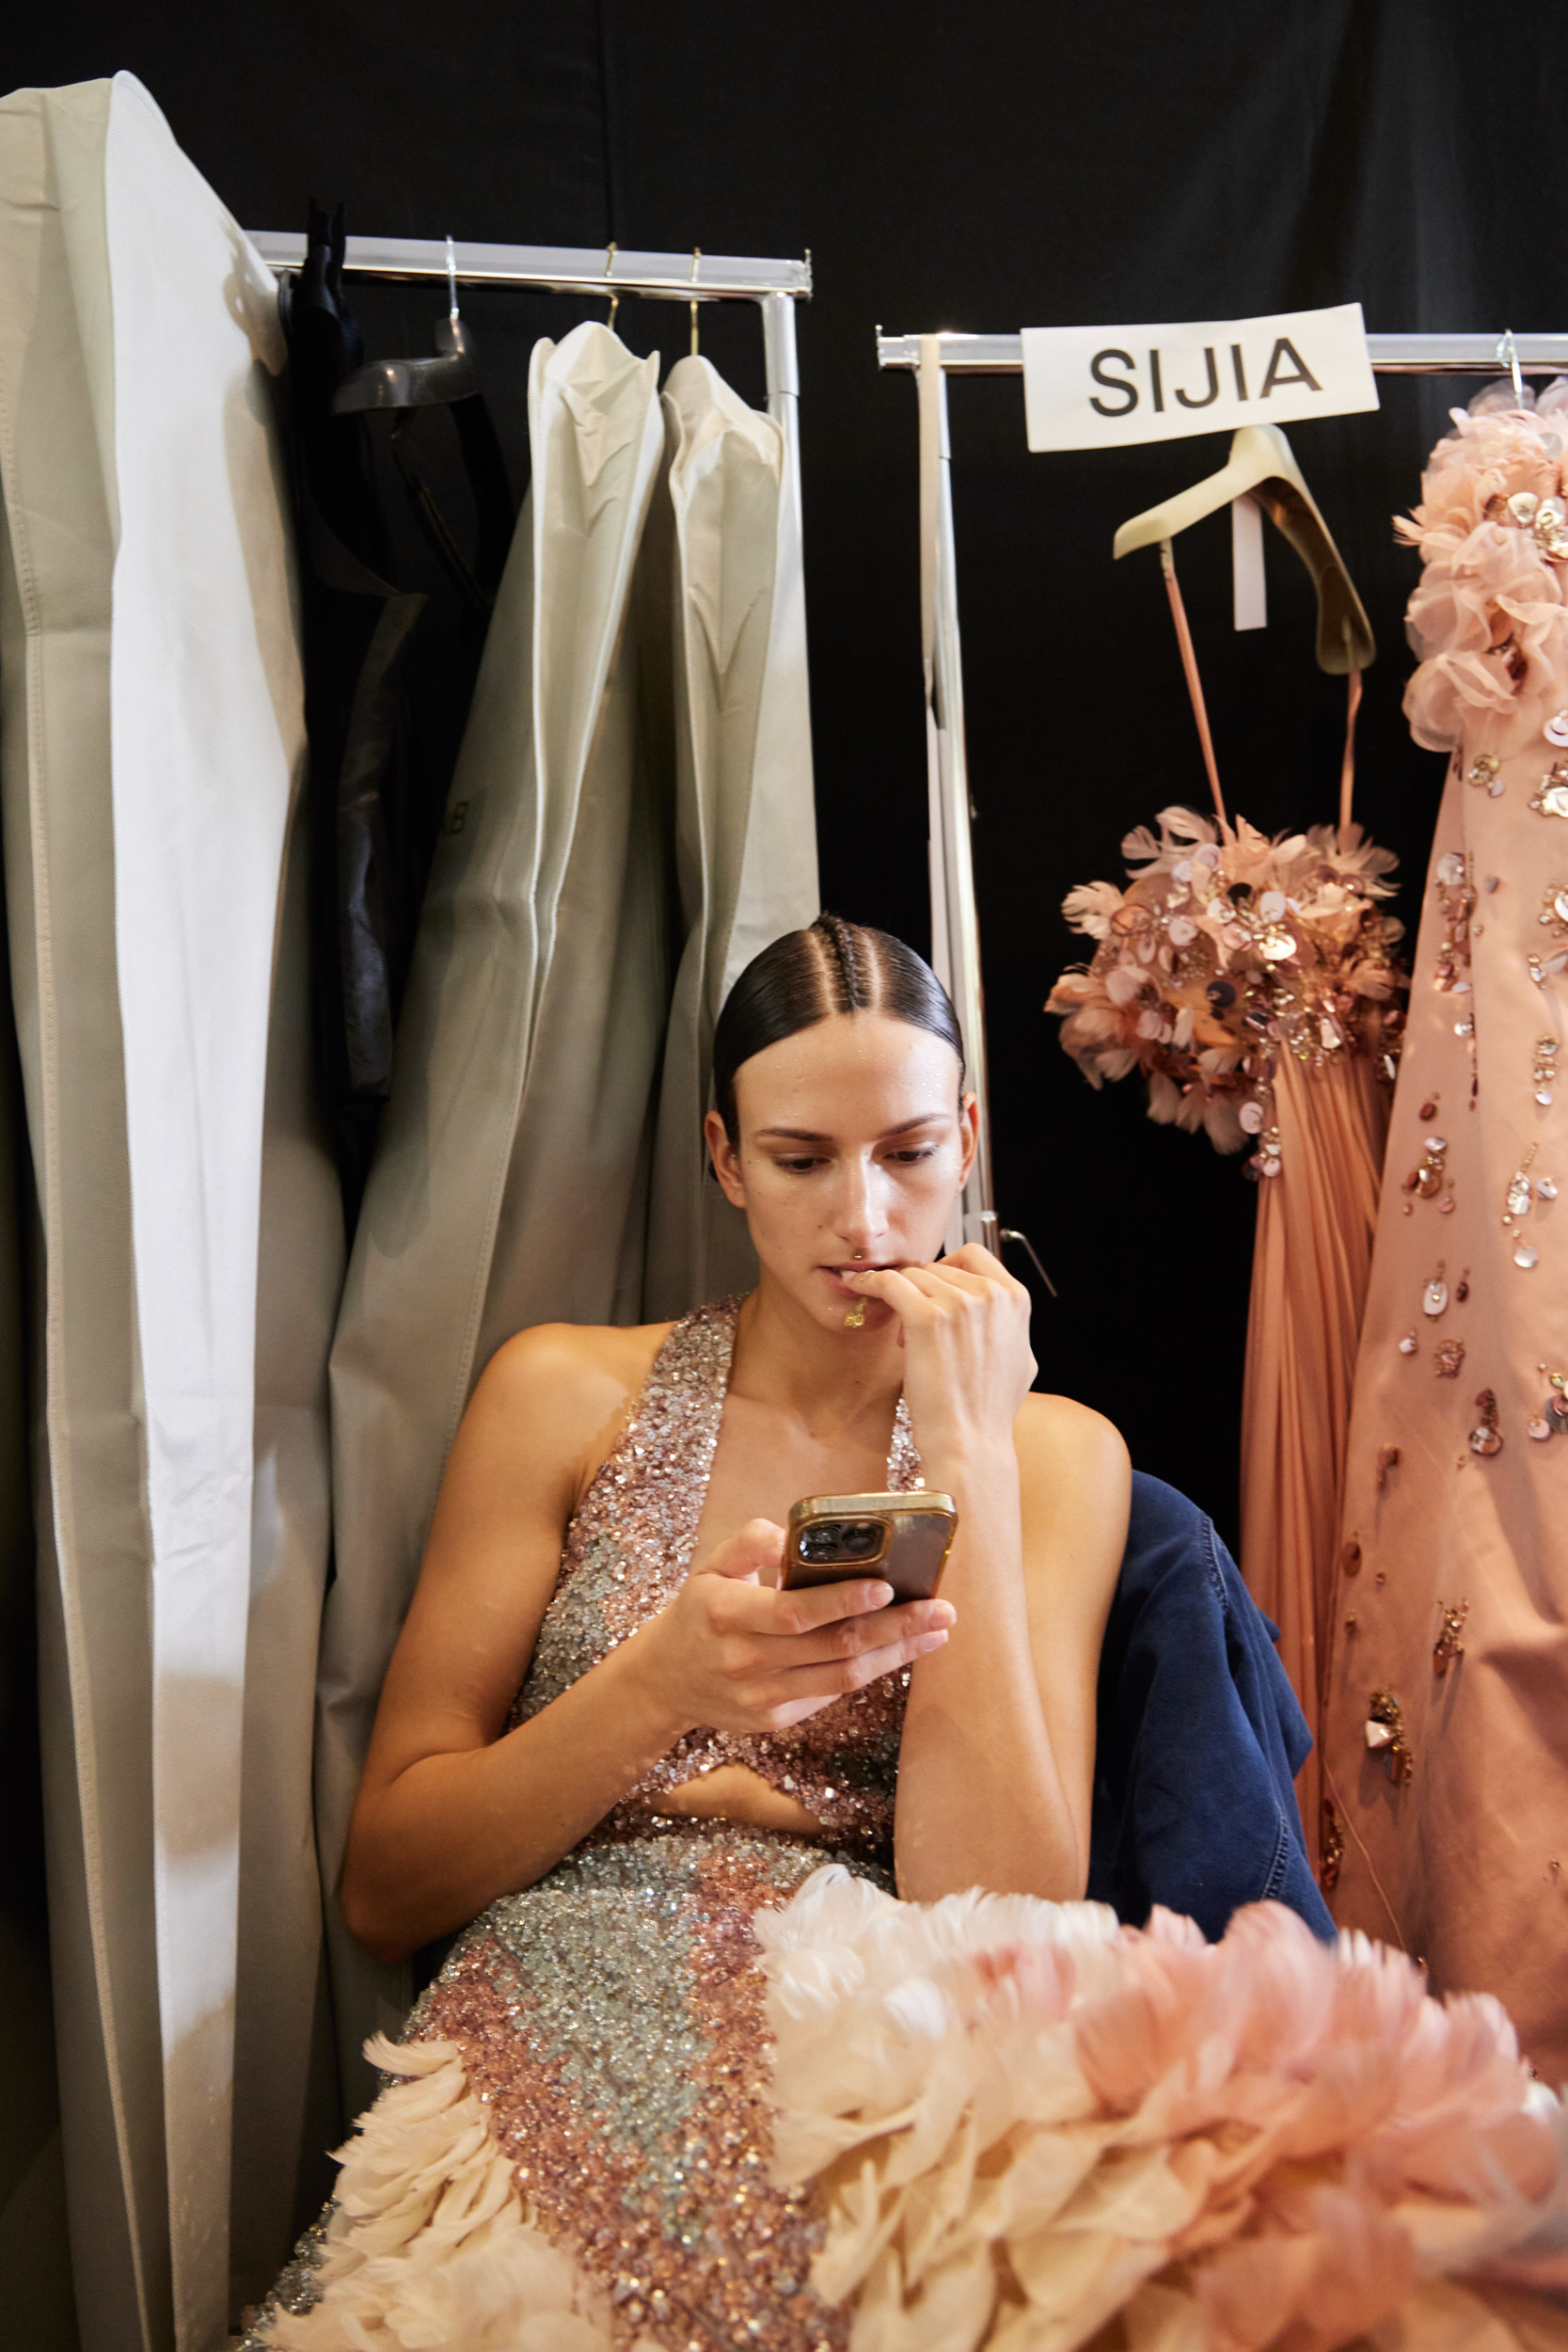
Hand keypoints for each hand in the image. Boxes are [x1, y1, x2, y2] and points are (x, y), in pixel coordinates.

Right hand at [627, 1519, 953, 1734]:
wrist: (667, 1679)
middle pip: (832, 1647)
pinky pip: (832, 1693)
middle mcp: (745, 1660)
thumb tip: (791, 1537)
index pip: (794, 1612)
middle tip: (941, 1610)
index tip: (887, 1584)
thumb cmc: (702, 1610)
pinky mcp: (776, 1720)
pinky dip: (872, 1671)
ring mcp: (762, 1697)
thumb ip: (750, 1542)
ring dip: (896, 1654)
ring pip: (843, 1676)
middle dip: (895, 1628)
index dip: (842, 1600)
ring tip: (936, 1630)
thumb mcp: (712, 1564)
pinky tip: (901, 1651)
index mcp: (727, 1614)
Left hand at [844, 1244, 1034, 1475]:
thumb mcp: (1020, 1359)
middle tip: (915, 1326)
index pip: (974, 1256)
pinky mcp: (925, 1317)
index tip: (932, 1286)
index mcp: (1015, 1298)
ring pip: (913, 1276)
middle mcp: (990, 1294)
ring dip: (902, 1298)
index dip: (948, 1267)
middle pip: (938, 1267)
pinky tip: (860, 1289)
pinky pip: (889, 1283)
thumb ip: (1008, 1326)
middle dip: (923, 1292)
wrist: (970, 1441)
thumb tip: (997, 1313)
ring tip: (903, 1335)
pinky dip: (871, 1283)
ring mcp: (958, 1303)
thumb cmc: (989, 1410)